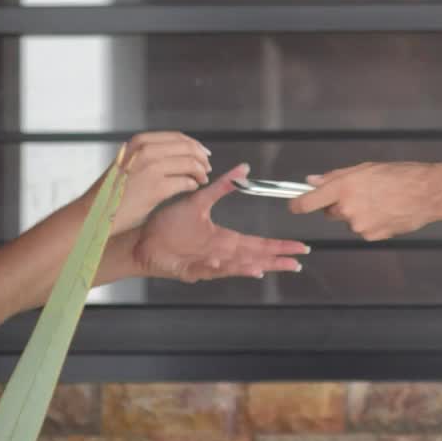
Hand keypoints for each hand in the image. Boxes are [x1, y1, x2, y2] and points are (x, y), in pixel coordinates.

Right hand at [84, 132, 212, 234]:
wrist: (94, 212)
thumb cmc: (113, 191)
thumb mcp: (128, 161)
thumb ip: (149, 153)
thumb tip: (179, 151)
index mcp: (140, 142)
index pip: (177, 137)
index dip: (195, 145)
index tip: (203, 153)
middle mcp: (145, 151)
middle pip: (188, 148)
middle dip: (202, 158)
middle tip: (207, 168)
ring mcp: (151, 169)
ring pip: (190, 164)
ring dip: (200, 172)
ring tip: (201, 179)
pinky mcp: (156, 188)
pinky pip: (186, 182)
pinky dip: (193, 184)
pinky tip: (192, 188)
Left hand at [131, 164, 310, 281]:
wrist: (142, 239)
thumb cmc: (168, 225)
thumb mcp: (199, 201)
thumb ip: (222, 187)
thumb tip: (243, 169)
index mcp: (225, 239)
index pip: (259, 244)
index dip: (280, 245)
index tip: (299, 248)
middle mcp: (220, 254)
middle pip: (254, 258)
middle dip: (275, 261)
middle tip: (296, 264)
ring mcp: (206, 264)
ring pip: (233, 267)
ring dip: (249, 267)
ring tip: (266, 267)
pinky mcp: (189, 271)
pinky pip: (205, 270)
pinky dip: (215, 268)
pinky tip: (224, 264)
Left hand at [287, 162, 441, 241]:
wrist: (428, 194)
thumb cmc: (401, 176)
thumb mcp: (365, 168)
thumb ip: (335, 177)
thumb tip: (312, 181)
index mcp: (343, 187)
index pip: (308, 202)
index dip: (297, 204)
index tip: (294, 205)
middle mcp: (348, 208)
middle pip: (330, 212)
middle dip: (339, 205)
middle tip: (362, 194)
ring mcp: (359, 225)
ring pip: (349, 222)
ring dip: (358, 214)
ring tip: (381, 202)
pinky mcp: (371, 236)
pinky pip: (364, 230)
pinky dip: (371, 223)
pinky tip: (387, 212)